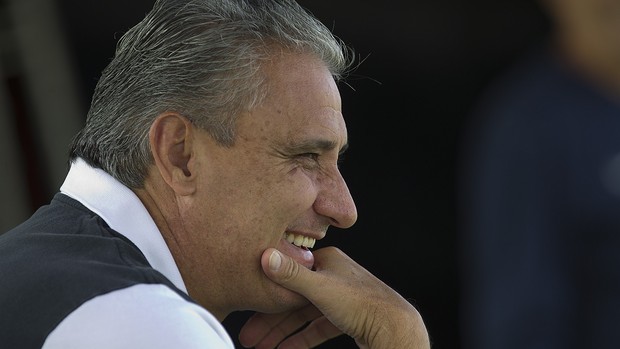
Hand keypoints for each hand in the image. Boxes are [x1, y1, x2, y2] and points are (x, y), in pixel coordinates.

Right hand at [238, 247, 429, 348]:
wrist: (395, 328)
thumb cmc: (362, 304)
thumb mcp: (320, 287)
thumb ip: (290, 275)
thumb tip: (265, 255)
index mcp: (326, 261)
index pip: (288, 278)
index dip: (266, 299)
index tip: (248, 317)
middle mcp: (333, 275)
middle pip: (293, 299)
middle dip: (270, 321)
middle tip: (249, 339)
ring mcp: (341, 296)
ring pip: (304, 315)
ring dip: (283, 332)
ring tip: (263, 347)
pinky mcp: (348, 315)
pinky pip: (318, 326)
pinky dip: (302, 338)